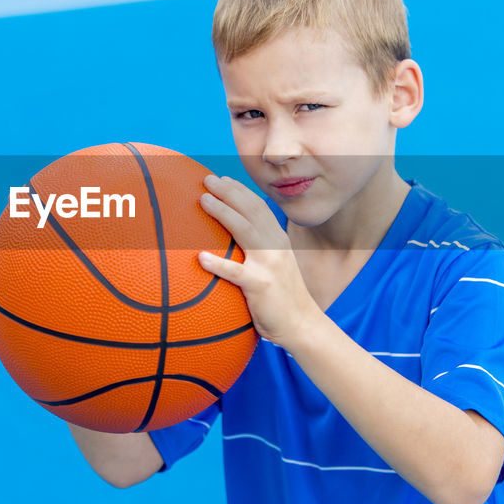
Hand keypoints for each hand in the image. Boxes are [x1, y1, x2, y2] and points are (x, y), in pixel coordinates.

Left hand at [196, 174, 321, 349]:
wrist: (302, 325)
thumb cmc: (282, 298)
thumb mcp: (275, 266)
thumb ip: (260, 250)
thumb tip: (235, 240)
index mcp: (278, 241)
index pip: (259, 208)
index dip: (240, 191)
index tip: (223, 179)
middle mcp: (275, 247)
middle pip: (250, 211)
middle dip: (228, 191)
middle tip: (207, 179)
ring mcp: (269, 264)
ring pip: (244, 230)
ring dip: (222, 212)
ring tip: (203, 200)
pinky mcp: (261, 285)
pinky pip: (236, 272)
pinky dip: (218, 264)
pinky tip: (200, 257)